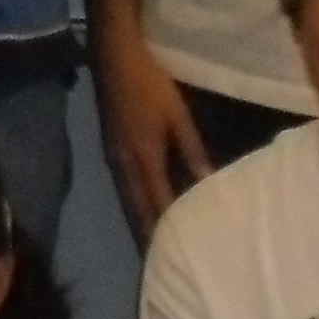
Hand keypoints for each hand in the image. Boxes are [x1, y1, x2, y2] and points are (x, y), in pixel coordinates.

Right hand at [94, 41, 212, 237]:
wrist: (113, 56)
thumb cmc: (151, 83)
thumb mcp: (178, 116)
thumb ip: (192, 151)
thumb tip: (208, 184)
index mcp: (143, 158)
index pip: (157, 204)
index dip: (167, 230)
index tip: (179, 254)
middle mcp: (124, 166)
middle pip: (137, 211)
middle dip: (149, 237)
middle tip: (163, 262)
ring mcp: (113, 159)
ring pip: (128, 202)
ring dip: (140, 224)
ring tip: (154, 246)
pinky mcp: (110, 151)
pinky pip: (124, 189)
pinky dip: (134, 206)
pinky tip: (142, 212)